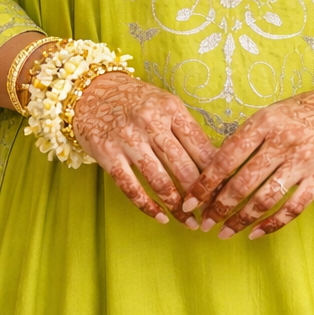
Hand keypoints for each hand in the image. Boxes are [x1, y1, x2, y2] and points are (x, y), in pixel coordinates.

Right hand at [71, 74, 214, 226]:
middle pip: (184, 168)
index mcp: (171, 108)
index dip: (216, 174)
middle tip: (210, 214)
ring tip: (189, 222)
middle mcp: (151, 122)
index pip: (201, 147)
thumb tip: (212, 164)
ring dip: (177, 207)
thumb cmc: (134, 101)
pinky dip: (147, 206)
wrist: (89, 92)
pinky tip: (160, 217)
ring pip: (160, 181)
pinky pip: (131, 187)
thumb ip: (184, 129)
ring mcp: (128, 139)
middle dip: (200, 196)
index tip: (223, 192)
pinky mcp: (107, 154)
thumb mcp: (163, 104)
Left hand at [181, 85, 313, 239]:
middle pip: (242, 183)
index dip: (205, 183)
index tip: (189, 201)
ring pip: (263, 199)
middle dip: (218, 208)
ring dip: (240, 220)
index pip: (226, 158)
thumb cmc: (306, 112)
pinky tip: (254, 234)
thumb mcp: (273, 113)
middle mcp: (283, 142)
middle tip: (203, 223)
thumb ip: (248, 137)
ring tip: (223, 232)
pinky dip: (270, 225)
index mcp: (265, 122)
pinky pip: (291, 209)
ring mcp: (303, 163)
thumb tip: (215, 168)